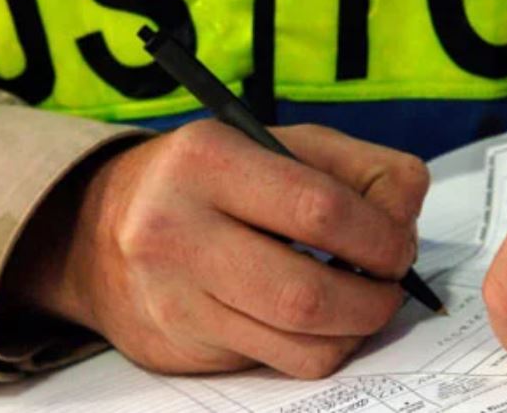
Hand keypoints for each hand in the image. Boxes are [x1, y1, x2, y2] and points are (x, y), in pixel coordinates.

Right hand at [6, 121, 427, 377]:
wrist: (100, 231)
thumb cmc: (212, 180)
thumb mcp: (278, 143)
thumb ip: (357, 167)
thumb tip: (406, 217)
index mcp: (209, 159)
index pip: (321, 209)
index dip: (382, 237)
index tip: (399, 247)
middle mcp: (177, 228)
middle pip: (308, 293)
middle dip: (375, 298)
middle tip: (389, 285)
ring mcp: (174, 295)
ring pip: (299, 342)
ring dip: (355, 329)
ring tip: (361, 302)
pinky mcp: (180, 343)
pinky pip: (279, 363)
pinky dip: (320, 348)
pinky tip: (319, 321)